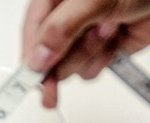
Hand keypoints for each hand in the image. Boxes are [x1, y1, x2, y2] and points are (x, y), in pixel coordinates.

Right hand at [22, 0, 149, 106]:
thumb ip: (62, 28)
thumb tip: (38, 57)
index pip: (32, 31)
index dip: (31, 56)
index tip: (34, 78)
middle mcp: (67, 18)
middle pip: (48, 54)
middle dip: (68, 56)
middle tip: (78, 59)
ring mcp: (84, 36)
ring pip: (70, 66)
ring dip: (92, 54)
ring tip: (111, 30)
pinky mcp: (103, 51)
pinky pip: (90, 71)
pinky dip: (105, 61)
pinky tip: (117, 41)